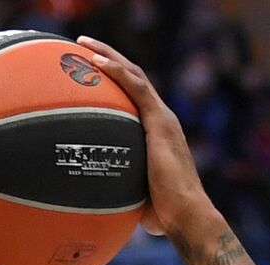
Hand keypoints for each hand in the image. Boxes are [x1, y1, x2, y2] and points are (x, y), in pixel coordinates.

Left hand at [78, 36, 209, 236]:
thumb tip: (102, 205)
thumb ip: (123, 191)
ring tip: (83, 44)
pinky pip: (136, 88)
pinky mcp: (160, 122)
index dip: (118, 80)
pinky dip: (116, 72)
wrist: (186, 215)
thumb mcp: (137, 196)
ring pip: (134, 75)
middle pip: (134, 78)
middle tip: (84, 47)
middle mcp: (162, 119)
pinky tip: (96, 62)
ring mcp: (162, 118)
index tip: (94, 69)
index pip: (137, 97)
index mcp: (159, 133)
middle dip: (109, 58)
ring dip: (108, 55)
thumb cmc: (164, 215)